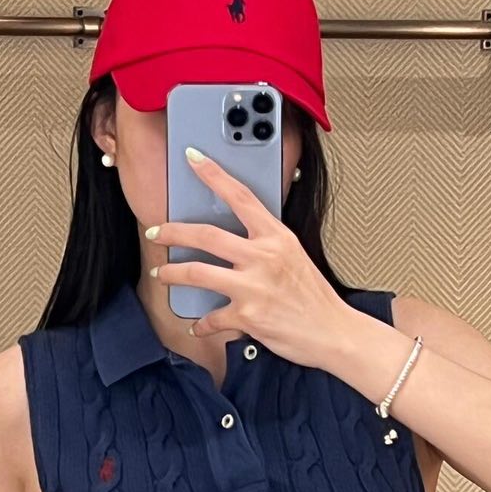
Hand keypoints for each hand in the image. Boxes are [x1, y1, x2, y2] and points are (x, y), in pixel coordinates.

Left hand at [146, 148, 353, 370]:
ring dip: (172, 273)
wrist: (333, 332)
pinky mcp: (247, 316)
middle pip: (206, 235)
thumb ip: (265, 244)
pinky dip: (201, 325)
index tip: (193, 158)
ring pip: (197, 273)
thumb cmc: (314, 297)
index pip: (240, 196)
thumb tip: (235, 240)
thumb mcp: (294, 256)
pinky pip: (211, 319)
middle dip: (173, 232)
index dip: (213, 174)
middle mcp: (263, 257)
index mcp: (276, 237)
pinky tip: (197, 326)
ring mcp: (253, 287)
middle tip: (157, 232)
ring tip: (162, 273)